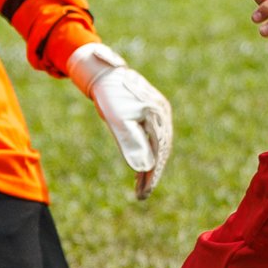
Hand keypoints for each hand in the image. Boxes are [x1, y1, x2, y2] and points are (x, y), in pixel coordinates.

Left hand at [67, 41, 172, 198]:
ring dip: (150, 166)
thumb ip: (131, 143)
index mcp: (158, 116)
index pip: (158, 152)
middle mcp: (162, 115)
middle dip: (152, 174)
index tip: (144, 193)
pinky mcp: (150, 114)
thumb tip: (144, 168)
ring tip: (141, 187)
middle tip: (141, 195)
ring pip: (157, 145)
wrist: (104, 72)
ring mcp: (158, 113)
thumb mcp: (117, 120)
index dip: (152, 175)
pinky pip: (152, 137)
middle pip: (161, 150)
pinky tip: (141, 166)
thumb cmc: (109, 95)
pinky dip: (147, 153)